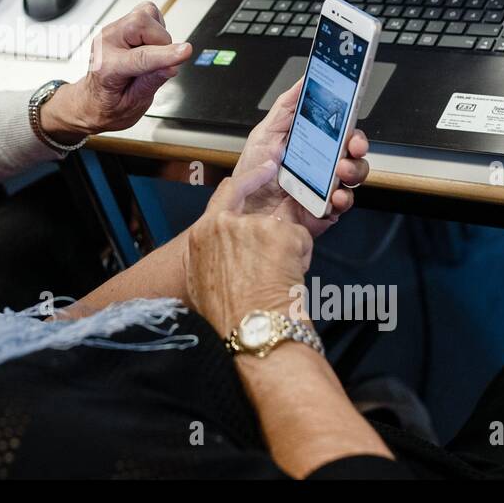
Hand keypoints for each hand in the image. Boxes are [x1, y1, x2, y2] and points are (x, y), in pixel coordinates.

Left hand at [39, 2, 192, 141]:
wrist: (91, 102)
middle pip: (141, 23)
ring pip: (145, 14)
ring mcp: (112, 31)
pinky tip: (147, 46)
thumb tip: (173, 65)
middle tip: (160, 63)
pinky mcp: (120, 25)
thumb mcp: (133, 105)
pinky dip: (155, 28)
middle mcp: (107, 44)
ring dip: (158, 35)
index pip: (141, 57)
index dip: (165, 54)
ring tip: (151, 56)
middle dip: (162, 42)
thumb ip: (152, 82)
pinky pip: (146, 13)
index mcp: (106, 68)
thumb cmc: (108, 105)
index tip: (185, 52)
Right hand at [184, 170, 314, 336]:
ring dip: (286, 252)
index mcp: (202, 236)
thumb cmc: (229, 317)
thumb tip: (225, 255)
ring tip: (277, 281)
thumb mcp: (204, 282)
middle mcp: (224, 225)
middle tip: (281, 249)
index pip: (227, 193)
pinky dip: (301, 257)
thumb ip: (213, 257)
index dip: (250, 180)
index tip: (266, 171)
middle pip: (259, 216)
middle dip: (274, 232)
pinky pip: (301, 239)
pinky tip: (289, 278)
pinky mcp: (279, 234)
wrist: (251, 331)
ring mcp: (252, 227)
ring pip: (282, 230)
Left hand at [232, 79, 369, 237]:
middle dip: (359, 145)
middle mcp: (322, 165)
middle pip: (354, 151)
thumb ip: (286, 107)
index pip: (339, 130)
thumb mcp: (264, 133)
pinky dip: (342, 199)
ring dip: (354, 170)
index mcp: (312, 145)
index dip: (349, 121)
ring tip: (340, 170)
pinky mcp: (324, 210)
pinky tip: (334, 195)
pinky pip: (343, 204)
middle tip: (353, 144)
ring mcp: (325, 188)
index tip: (352, 114)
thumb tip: (304, 80)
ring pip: (355, 175)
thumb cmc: (251, 174)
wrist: (241, 209)